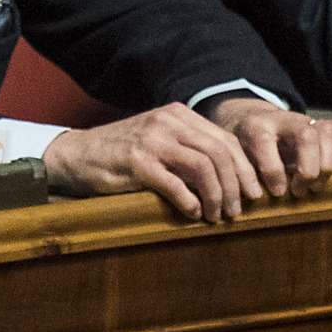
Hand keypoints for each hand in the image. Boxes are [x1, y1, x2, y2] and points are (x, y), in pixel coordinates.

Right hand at [43, 101, 271, 223]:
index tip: (254, 193)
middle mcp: (168, 123)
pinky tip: (192, 214)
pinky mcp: (137, 162)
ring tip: (216, 216)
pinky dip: (189, 202)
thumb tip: (230, 179)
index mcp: (178, 115)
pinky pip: (175, 184)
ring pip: (203, 167)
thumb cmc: (122, 153)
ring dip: (216, 196)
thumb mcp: (160, 140)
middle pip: (220, 153)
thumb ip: (189, 149)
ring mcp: (152, 141)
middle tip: (238, 211)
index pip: (226, 140)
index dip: (245, 169)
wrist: (77, 154)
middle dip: (235, 186)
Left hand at [207, 98, 331, 199]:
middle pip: (307, 135)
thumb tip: (256, 197)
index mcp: (256, 126)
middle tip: (299, 191)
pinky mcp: (327, 123)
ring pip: (328, 131)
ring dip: (327, 164)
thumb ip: (244, 174)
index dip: (272, 171)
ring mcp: (308, 118)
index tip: (277, 193)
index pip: (264, 142)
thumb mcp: (238, 158)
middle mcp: (284, 119)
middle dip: (308, 170)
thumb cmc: (247, 147)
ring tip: (316, 186)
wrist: (255, 120)